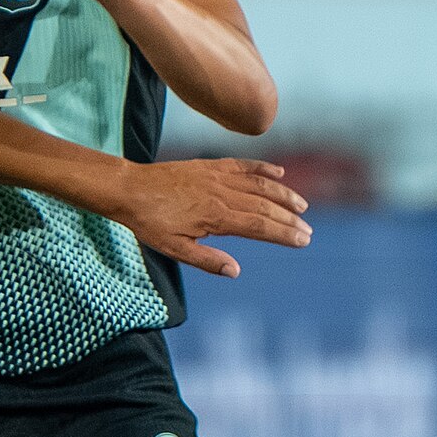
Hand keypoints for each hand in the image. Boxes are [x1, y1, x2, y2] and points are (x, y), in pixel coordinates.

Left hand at [115, 160, 310, 278]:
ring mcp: (217, 177)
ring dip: (283, 195)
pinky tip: (279, 174)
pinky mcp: (210, 165)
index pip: (259, 227)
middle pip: (265, 207)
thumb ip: (206, 260)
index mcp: (215, 217)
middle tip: (307, 230)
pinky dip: (263, 169)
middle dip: (290, 219)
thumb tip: (235, 271)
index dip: (284, 234)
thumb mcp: (174, 248)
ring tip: (302, 206)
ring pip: (259, 185)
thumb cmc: (149, 223)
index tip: (303, 240)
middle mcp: (221, 194)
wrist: (129, 189)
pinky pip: (243, 165)